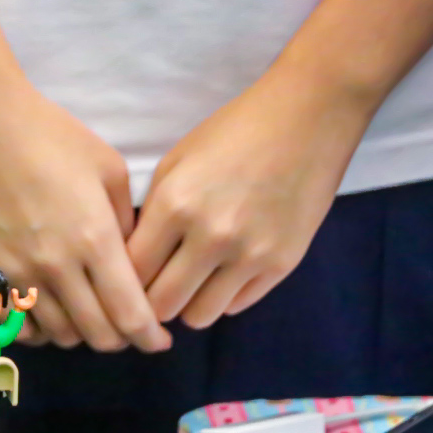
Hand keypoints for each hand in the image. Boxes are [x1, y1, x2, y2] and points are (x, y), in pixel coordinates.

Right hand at [0, 74, 169, 351]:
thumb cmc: (50, 135)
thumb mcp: (109, 168)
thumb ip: (126, 222)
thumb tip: (129, 257)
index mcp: (94, 239)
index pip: (128, 314)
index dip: (149, 337)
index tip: (158, 341)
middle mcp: (56, 267)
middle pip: (96, 335)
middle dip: (120, 339)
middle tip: (127, 326)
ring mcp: (16, 272)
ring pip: (58, 335)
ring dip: (81, 332)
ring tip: (89, 314)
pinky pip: (17, 324)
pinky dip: (39, 329)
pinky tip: (48, 311)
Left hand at [132, 70, 369, 328]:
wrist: (309, 116)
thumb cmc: (233, 133)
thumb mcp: (176, 163)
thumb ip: (151, 216)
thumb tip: (132, 264)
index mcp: (175, 206)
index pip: (131, 274)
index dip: (122, 282)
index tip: (124, 280)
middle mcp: (211, 236)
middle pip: (162, 305)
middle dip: (152, 302)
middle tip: (155, 288)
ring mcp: (250, 254)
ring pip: (199, 316)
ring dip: (188, 304)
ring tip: (190, 282)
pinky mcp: (283, 264)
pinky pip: (236, 306)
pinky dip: (223, 296)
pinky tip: (224, 271)